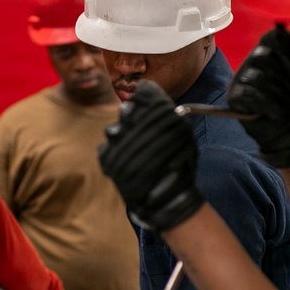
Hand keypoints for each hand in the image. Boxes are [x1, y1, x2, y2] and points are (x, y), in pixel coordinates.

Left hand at [99, 80, 204, 231]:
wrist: (167, 198)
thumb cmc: (179, 164)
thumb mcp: (183, 135)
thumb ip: (170, 116)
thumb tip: (154, 100)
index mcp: (158, 112)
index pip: (145, 91)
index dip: (146, 97)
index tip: (148, 104)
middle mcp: (134, 122)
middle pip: (127, 109)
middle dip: (133, 118)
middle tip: (142, 130)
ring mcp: (118, 141)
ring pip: (113, 129)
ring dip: (122, 137)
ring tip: (133, 151)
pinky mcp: (107, 158)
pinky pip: (105, 149)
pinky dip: (115, 154)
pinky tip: (127, 164)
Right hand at [226, 24, 289, 167]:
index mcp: (274, 48)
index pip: (275, 35)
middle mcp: (255, 59)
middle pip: (264, 55)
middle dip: (286, 78)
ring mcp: (242, 77)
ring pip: (257, 75)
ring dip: (280, 94)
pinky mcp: (235, 97)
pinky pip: (248, 93)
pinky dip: (268, 105)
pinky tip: (278, 113)